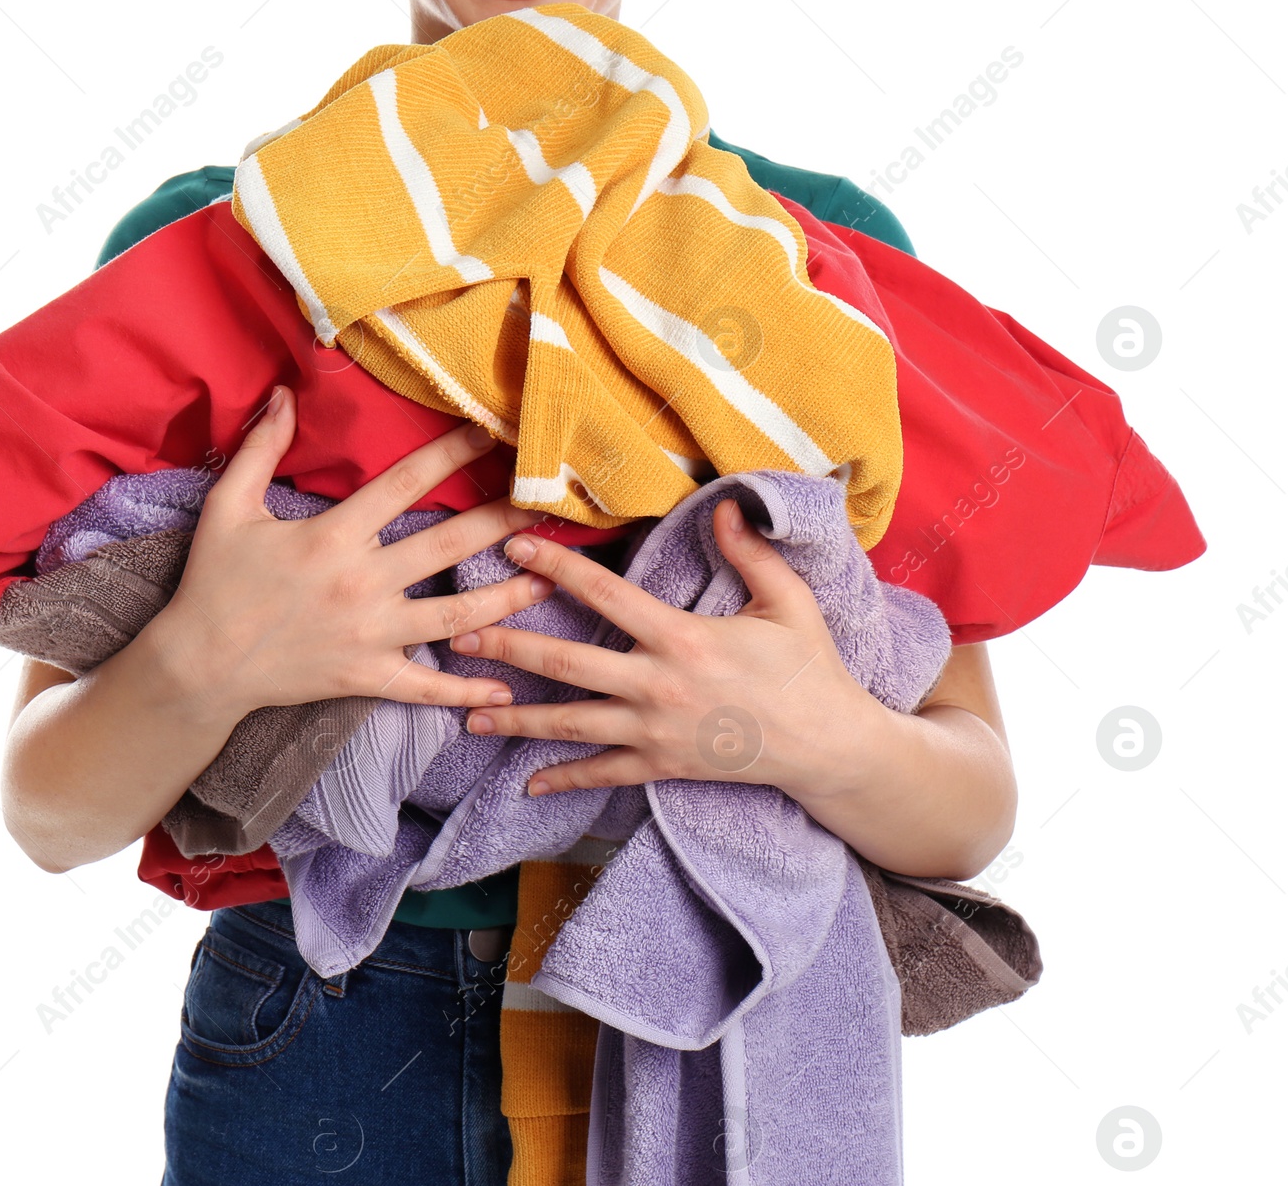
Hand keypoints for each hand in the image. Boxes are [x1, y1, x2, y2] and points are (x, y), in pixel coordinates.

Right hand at [150, 387, 552, 717]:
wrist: (199, 666)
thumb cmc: (214, 582)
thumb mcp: (228, 508)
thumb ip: (260, 449)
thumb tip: (286, 396)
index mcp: (334, 536)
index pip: (404, 484)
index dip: (450, 454)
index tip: (490, 433)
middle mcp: (362, 582)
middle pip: (449, 544)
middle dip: (504, 521)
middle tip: (548, 504)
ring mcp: (370, 634)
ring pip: (456, 616)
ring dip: (508, 599)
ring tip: (550, 581)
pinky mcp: (367, 676)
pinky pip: (425, 685)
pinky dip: (465, 688)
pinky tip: (505, 687)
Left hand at [450, 498, 887, 799]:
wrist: (829, 746)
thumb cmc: (808, 668)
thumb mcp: (788, 601)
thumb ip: (750, 552)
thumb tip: (722, 504)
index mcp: (683, 638)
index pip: (606, 595)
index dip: (557, 567)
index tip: (515, 546)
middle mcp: (658, 686)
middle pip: (568, 664)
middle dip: (509, 649)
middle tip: (459, 636)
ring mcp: (656, 732)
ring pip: (571, 724)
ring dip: (516, 720)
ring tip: (467, 712)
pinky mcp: (662, 766)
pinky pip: (604, 775)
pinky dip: (565, 781)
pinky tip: (528, 784)